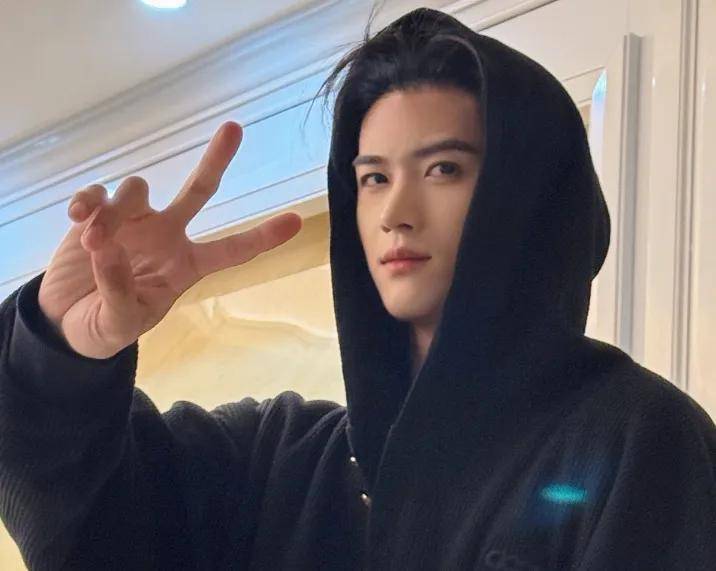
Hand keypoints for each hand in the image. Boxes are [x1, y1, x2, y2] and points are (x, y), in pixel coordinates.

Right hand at [37, 121, 302, 359]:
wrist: (64, 322)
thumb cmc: (105, 326)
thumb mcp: (118, 322)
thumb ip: (118, 289)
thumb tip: (109, 247)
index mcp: (186, 266)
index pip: (231, 251)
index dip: (262, 237)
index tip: (296, 221)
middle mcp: (166, 236)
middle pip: (198, 190)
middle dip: (216, 160)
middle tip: (234, 128)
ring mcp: (133, 221)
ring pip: (136, 189)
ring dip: (115, 212)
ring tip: (95, 243)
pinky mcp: (96, 213)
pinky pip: (97, 193)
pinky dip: (87, 200)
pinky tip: (76, 216)